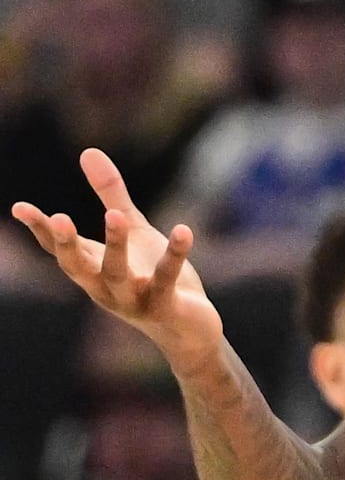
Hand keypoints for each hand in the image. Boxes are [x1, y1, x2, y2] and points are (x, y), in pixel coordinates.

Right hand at [11, 149, 221, 370]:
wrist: (189, 328)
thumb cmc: (153, 276)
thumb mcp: (134, 231)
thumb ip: (111, 195)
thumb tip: (87, 151)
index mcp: (93, 268)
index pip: (59, 250)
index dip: (41, 230)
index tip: (20, 208)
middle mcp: (105, 287)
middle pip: (78, 267)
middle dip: (67, 243)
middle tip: (59, 217)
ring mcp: (133, 300)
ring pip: (117, 274)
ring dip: (115, 245)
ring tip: (114, 215)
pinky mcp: (165, 306)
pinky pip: (166, 278)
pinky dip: (174, 255)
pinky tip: (183, 230)